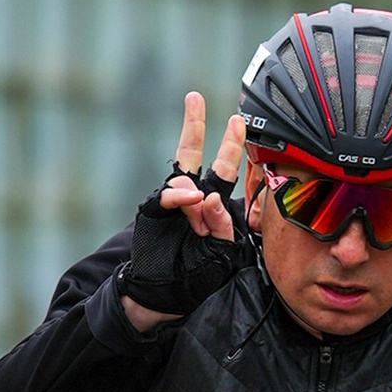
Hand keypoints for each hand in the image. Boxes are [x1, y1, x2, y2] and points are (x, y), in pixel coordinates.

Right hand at [120, 90, 246, 325]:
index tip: (238, 121)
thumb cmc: (195, 273)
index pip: (223, 169)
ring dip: (196, 194)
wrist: (164, 292)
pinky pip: (166, 195)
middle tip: (195, 98)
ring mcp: (171, 201)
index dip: (232, 146)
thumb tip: (209, 196)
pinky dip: (179, 196)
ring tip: (200, 223)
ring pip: (182, 174)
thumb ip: (222, 225)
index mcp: (210, 203)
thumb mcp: (221, 251)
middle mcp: (190, 195)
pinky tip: (191, 199)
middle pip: (192, 152)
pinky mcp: (154, 210)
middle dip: (194, 124)